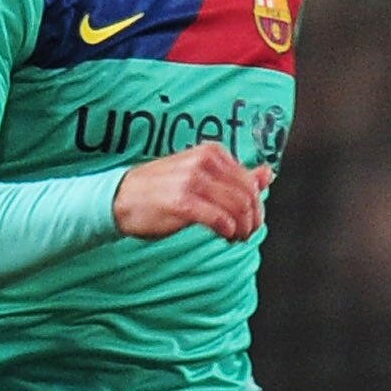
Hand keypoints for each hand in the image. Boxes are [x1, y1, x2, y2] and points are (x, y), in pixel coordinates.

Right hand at [115, 144, 271, 241]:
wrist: (121, 198)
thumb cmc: (162, 189)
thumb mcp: (202, 176)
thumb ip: (236, 175)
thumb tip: (268, 174)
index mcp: (212, 152)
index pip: (250, 182)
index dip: (256, 206)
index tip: (250, 222)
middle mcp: (204, 162)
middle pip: (248, 196)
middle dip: (253, 220)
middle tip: (245, 234)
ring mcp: (192, 180)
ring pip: (238, 208)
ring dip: (243, 228)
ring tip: (235, 237)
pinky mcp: (182, 202)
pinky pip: (220, 219)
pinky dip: (228, 231)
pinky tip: (225, 237)